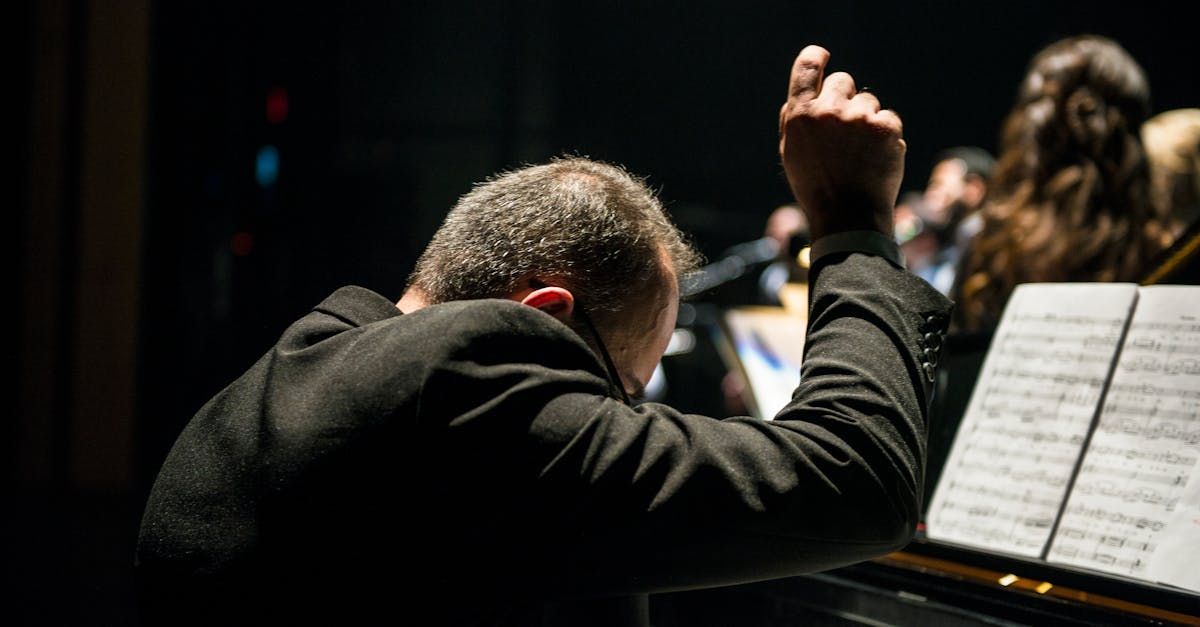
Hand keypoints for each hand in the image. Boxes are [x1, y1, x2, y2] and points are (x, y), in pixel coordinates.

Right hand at [778, 45, 904, 239]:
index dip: (815, 57)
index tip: (822, 55)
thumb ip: (797, 120)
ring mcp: (858, 117)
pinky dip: (885, 135)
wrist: (848, 217)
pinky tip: (876, 158)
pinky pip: (888, 118)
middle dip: (845, 98)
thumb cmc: (817, 188)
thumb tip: (809, 92)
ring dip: (867, 120)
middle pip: (843, 81)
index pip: (806, 68)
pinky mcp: (886, 126)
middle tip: (845, 130)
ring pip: (868, 102)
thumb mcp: (792, 154)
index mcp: (799, 116)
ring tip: (860, 153)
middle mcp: (827, 111)